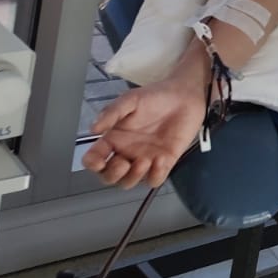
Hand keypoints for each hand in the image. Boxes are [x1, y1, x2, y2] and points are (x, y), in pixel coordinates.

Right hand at [82, 77, 206, 188]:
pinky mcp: (165, 162)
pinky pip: (155, 179)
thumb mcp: (130, 100)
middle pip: (109, 177)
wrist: (185, 95)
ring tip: (144, 161)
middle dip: (112, 175)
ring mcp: (145, 158)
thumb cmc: (156, 96)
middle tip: (122, 163)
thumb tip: (94, 129)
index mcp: (114, 138)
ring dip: (133, 177)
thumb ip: (112, 113)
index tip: (97, 162)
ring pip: (129, 182)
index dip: (92, 164)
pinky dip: (155, 175)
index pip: (94, 158)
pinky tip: (160, 160)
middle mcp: (126, 152)